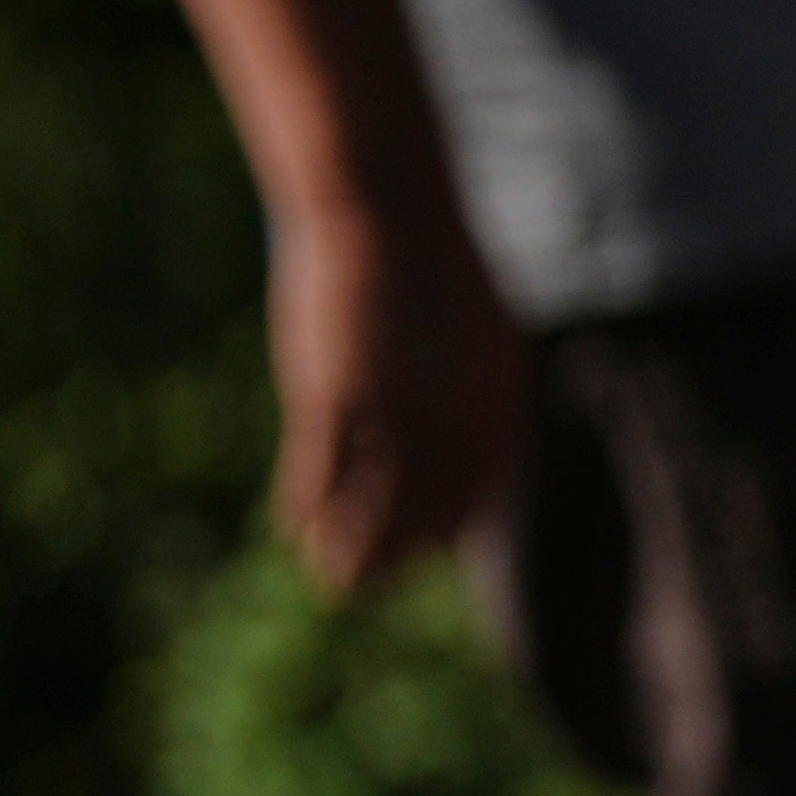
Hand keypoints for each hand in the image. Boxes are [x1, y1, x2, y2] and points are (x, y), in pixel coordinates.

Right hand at [263, 182, 528, 595]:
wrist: (384, 210)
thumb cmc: (430, 261)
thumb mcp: (482, 322)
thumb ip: (480, 378)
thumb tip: (478, 425)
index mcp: (499, 389)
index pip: (485, 479)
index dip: (458, 520)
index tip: (439, 551)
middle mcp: (453, 410)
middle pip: (429, 504)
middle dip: (403, 552)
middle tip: (378, 586)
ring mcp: (394, 407)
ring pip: (372, 503)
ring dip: (352, 550)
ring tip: (338, 585)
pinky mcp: (334, 396)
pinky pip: (321, 471)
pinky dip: (308, 507)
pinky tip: (296, 530)